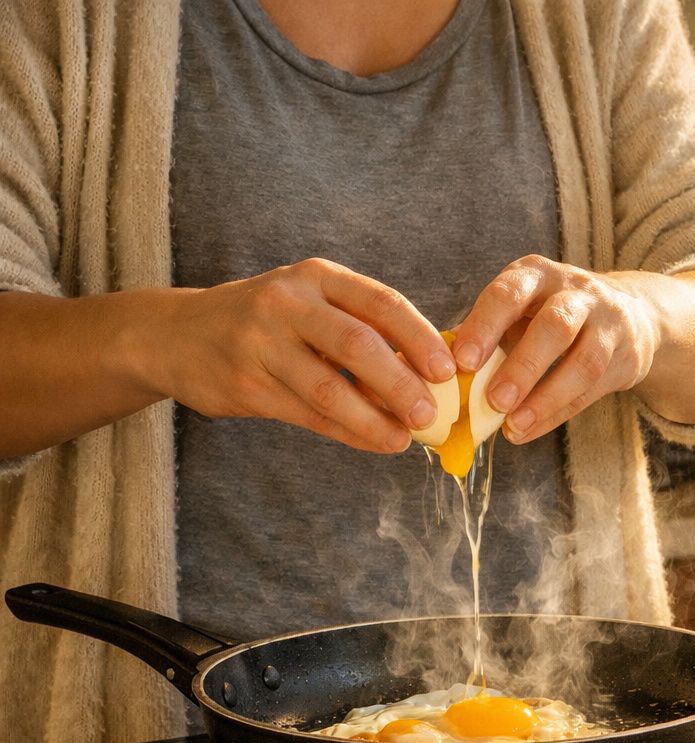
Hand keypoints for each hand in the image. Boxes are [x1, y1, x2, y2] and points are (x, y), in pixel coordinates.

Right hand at [148, 258, 455, 452]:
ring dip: (375, 419)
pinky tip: (374, 442)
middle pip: (358, 345)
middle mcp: (288, 303)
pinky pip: (308, 414)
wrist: (176, 335)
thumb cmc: (269, 322)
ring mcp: (261, 343)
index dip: (420, 338)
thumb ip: (363, 327)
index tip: (447, 370)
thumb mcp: (311, 304)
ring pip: (330, 389)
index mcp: (317, 277)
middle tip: (432, 413)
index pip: (381, 303)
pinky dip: (348, 432)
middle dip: (402, 384)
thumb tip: (433, 372)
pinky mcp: (245, 383)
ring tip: (405, 439)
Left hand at [449, 255, 660, 444]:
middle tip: (493, 401)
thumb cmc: (553, 315)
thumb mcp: (521, 309)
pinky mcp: (626, 356)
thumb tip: (437, 373)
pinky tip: (528, 430)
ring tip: (513, 424)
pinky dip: (557, 413)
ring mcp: (607, 322)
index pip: (509, 293)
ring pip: (582, 362)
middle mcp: (575, 291)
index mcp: (536, 275)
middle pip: (554, 326)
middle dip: (523, 366)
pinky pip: (592, 389)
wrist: (631, 314)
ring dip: (546, 397)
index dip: (485, 326)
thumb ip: (486, 335)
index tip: (462, 362)